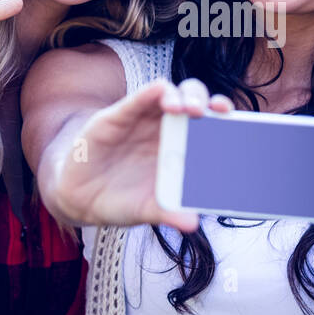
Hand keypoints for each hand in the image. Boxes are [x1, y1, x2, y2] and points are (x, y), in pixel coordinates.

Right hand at [48, 77, 232, 231]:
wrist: (81, 199)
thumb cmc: (122, 200)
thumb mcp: (147, 209)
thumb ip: (168, 212)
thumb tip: (192, 222)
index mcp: (181, 147)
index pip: (207, 123)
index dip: (221, 116)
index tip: (232, 119)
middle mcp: (166, 128)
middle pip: (192, 101)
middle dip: (203, 101)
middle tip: (207, 112)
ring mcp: (142, 119)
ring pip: (168, 94)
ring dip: (179, 96)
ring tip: (182, 108)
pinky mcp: (117, 116)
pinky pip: (136, 100)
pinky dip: (148, 94)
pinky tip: (157, 92)